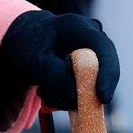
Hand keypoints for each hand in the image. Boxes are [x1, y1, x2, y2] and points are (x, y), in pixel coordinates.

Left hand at [0, 10, 119, 127]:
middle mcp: (92, 38)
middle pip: (103, 69)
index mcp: (78, 27)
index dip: (108, 73)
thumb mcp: (36, 62)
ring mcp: (93, 53)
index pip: (103, 48)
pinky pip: (86, 90)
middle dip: (85, 91)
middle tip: (63, 105)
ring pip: (93, 84)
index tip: (103, 99)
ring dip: (68, 96)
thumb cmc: (29, 48)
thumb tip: (76, 97)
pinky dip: (67, 96)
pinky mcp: (90, 69)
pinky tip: (48, 90)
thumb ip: (56, 77)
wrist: (25, 44)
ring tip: (42, 91)